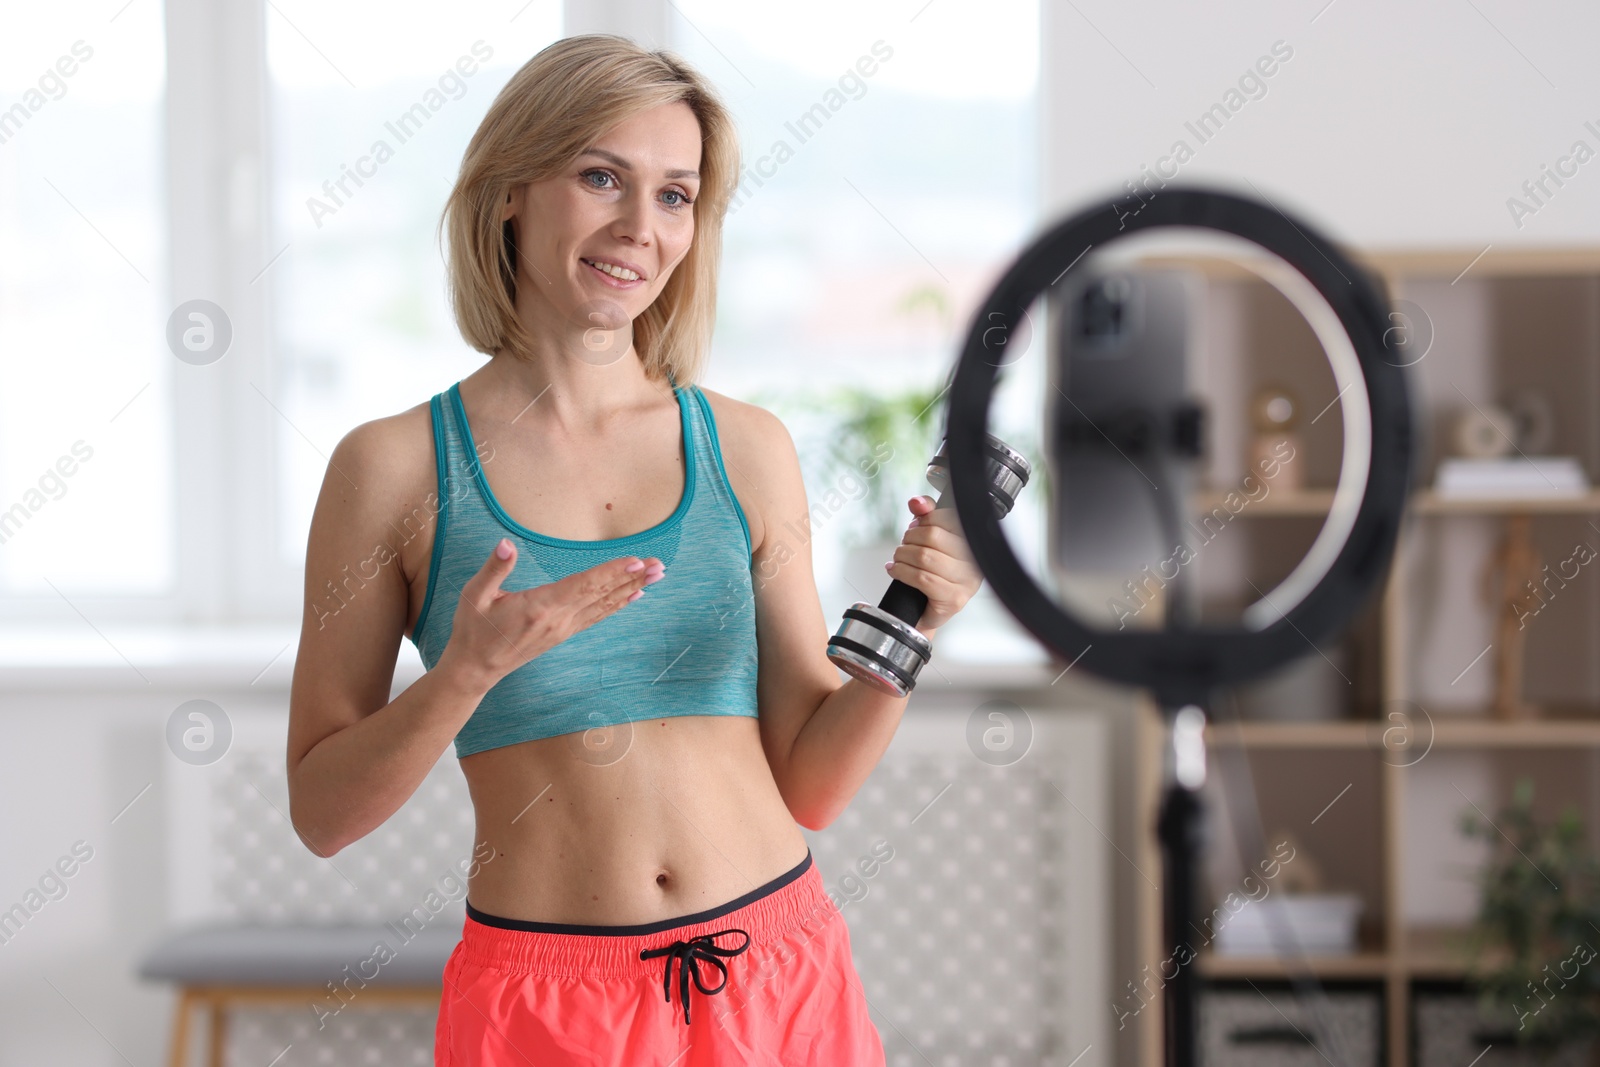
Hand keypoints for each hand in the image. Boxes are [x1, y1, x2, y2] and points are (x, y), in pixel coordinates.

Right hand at [439, 537, 663, 692]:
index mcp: (540, 606)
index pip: (583, 584)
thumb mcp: (475, 596)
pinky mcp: (563, 634)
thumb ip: (494, 569)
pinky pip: (597, 616)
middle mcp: (558, 619)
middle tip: (660, 565)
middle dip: (632, 577)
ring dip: (631, 588)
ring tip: (656, 576)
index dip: (612, 572)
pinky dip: (617, 605)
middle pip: (602, 594)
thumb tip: (506, 545)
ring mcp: (563, 629)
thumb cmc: (473, 630)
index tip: (636, 560)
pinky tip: (633, 596)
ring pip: (604, 605)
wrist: (475, 670)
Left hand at [885, 495, 981, 633]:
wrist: (926, 611)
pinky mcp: (954, 599)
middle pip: (933, 536)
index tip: (915, 528)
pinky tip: (896, 570)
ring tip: (898, 559)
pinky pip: (922, 578)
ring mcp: (967, 582)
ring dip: (902, 556)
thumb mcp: (931, 540)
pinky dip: (902, 572)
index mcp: (973, 542)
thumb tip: (917, 503)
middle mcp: (975, 561)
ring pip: (924, 557)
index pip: (948, 518)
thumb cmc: (931, 573)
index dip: (924, 520)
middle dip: (910, 539)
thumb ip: (927, 516)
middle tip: (904, 546)